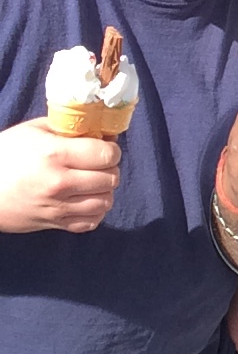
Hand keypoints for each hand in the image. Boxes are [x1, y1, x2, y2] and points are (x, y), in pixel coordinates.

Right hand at [0, 118, 121, 233]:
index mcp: (55, 154)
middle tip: (99, 165)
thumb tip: (101, 131)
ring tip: (94, 183)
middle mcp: (59, 182)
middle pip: (110, 179)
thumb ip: (68, 129)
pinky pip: (91, 222)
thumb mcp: (34, 131)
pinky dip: (96, 211)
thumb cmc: (6, 154)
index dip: (111, 150)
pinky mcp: (54, 224)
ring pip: (105, 202)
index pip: (106, 155)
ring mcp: (58, 206)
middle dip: (110, 169)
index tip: (106, 148)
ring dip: (105, 191)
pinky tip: (86, 200)